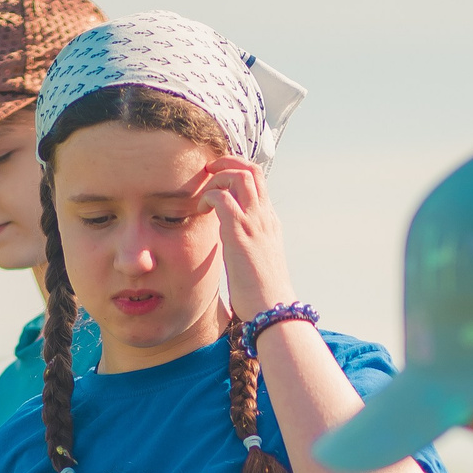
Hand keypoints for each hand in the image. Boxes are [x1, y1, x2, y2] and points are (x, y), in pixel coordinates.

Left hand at [193, 155, 295, 324]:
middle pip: (252, 170)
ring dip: (218, 176)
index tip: (218, 179)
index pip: (258, 183)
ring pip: (240, 176)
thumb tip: (233, 249)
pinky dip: (208, 196)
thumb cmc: (261, 294)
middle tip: (208, 172)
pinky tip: (200, 210)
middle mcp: (264, 217)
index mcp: (269, 223)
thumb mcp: (257, 262)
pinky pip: (222, 197)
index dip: (237, 172)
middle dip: (228, 163)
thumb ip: (248, 247)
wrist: (272, 310)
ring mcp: (254, 222)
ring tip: (203, 191)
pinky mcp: (240, 232)